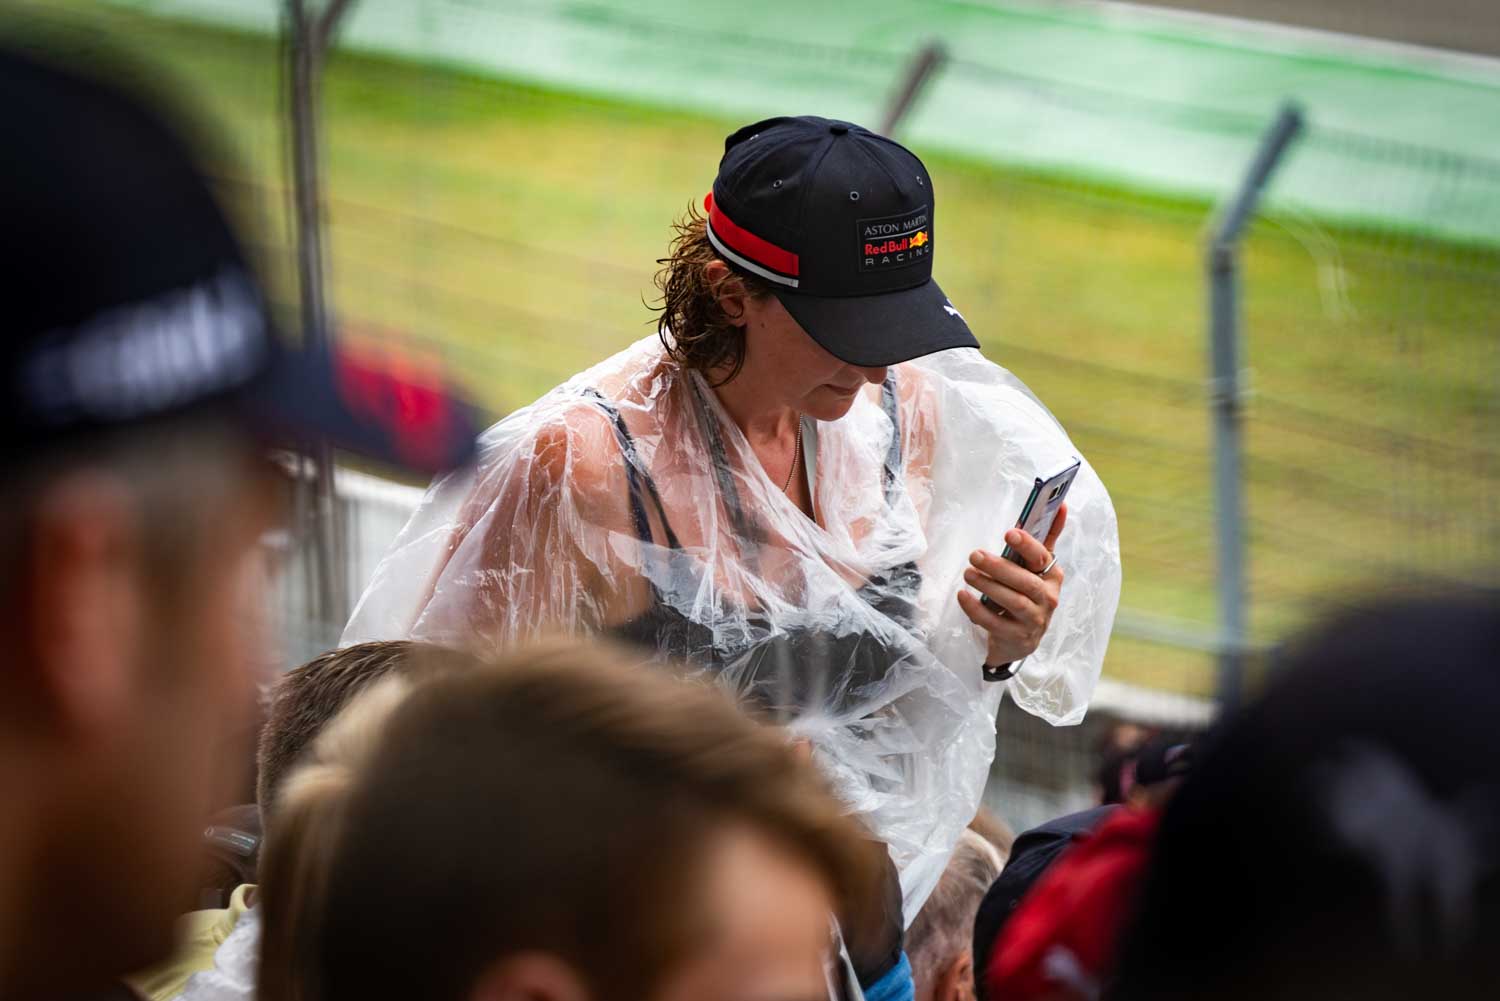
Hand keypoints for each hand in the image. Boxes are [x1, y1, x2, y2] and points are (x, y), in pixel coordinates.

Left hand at [957, 503, 1067, 667]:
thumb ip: (1043, 539)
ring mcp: (1034, 621)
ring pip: (1014, 602)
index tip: (1009, 533)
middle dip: (999, 567)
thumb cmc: (1025, 594)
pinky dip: (977, 609)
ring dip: (988, 586)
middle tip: (974, 555)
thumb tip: (1062, 506)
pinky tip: (962, 596)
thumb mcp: (1034, 569)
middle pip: (1026, 582)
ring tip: (968, 573)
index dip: (1028, 545)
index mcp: (1051, 576)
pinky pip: (996, 623)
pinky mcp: (1017, 638)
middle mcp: (1048, 599)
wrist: (1018, 639)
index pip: (1042, 558)